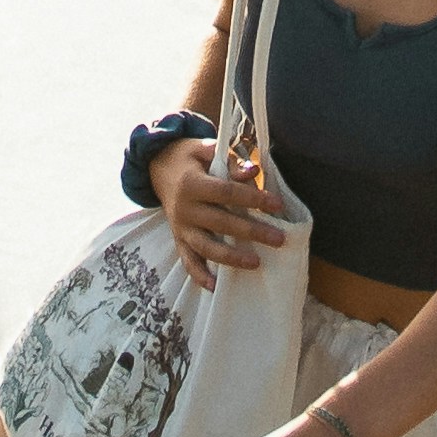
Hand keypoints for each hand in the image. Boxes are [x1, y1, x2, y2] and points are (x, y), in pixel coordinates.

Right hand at [157, 136, 295, 287]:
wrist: (158, 168)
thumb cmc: (189, 158)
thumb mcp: (205, 149)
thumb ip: (230, 161)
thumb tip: (253, 172)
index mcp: (192, 183)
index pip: (227, 193)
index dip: (253, 199)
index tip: (277, 205)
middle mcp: (184, 208)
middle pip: (221, 223)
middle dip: (252, 232)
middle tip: (279, 239)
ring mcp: (180, 227)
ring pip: (205, 247)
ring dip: (231, 257)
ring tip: (256, 263)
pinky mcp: (178, 239)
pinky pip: (187, 260)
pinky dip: (199, 275)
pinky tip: (215, 286)